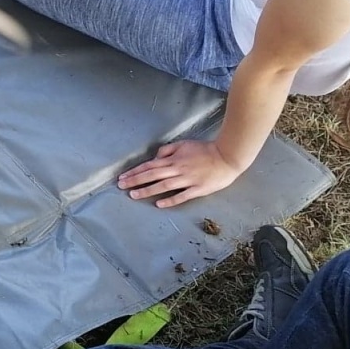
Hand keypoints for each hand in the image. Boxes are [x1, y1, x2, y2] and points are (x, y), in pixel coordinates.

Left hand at [118, 139, 243, 207]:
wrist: (228, 156)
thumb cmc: (206, 150)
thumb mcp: (184, 144)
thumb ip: (168, 150)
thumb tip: (155, 157)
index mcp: (174, 159)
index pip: (150, 165)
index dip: (135, 171)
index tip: (123, 177)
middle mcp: (178, 169)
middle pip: (152, 175)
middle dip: (135, 180)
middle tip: (121, 186)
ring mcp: (188, 179)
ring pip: (163, 185)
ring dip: (147, 190)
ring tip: (134, 195)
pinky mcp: (198, 189)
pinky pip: (182, 195)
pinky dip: (170, 200)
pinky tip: (158, 204)